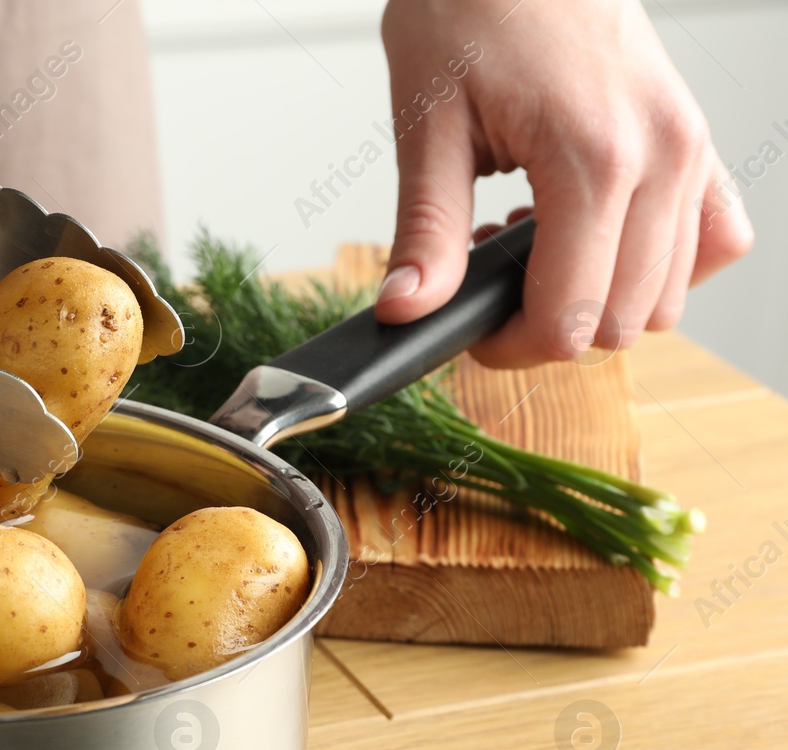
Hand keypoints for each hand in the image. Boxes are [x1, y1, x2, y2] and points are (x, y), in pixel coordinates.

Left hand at [373, 0, 752, 366]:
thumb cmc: (472, 11)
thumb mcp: (428, 126)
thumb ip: (426, 231)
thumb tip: (407, 309)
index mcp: (594, 158)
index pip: (571, 316)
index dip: (511, 345)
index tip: (468, 329)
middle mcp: (663, 158)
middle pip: (623, 321)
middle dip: (550, 327)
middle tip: (490, 283)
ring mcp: (691, 150)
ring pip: (668, 295)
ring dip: (600, 297)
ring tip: (535, 244)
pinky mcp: (698, 142)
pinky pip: (714, 240)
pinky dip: (657, 264)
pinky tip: (593, 236)